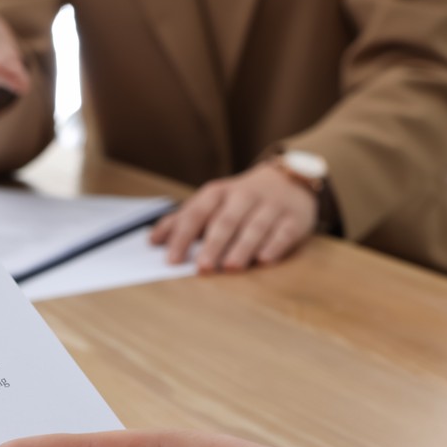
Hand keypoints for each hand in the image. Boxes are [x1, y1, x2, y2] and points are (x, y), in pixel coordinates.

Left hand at [149, 164, 318, 273]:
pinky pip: (284, 232)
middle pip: (226, 220)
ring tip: (230, 266)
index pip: (197, 212)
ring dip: (242, 247)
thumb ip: (183, 220)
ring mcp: (271, 207)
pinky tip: (264, 259)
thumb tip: (152, 240)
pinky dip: (274, 245)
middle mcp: (245, 196)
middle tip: (202, 266)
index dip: (183, 236)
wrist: (290, 179)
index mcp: (219, 192)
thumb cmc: (242, 199)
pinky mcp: (294, 219)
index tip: (171, 259)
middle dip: (213, 244)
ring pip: (255, 226)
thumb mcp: (212, 202)